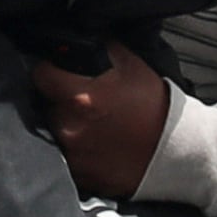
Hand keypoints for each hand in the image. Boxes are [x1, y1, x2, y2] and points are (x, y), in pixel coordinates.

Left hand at [27, 43, 173, 199]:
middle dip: (58, 99)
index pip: (41, 75)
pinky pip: (65, 157)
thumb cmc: (155, 107)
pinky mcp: (80, 176)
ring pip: (53, 131)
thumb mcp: (130, 64)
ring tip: (90, 122)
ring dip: (65, 124)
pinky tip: (94, 142)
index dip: (49, 69)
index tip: (57, 71)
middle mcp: (70, 127)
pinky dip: (75, 149)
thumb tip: (78, 40)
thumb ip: (99, 48)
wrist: (175, 150)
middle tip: (80, 99)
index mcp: (80, 97)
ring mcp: (74, 155)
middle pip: (45, 105)